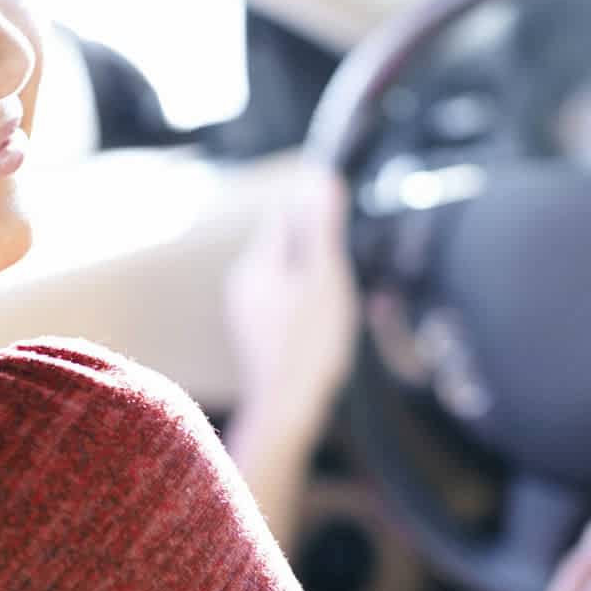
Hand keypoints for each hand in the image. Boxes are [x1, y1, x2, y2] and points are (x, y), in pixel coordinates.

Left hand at [224, 165, 359, 437]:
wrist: (287, 409)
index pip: (286, 215)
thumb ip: (321, 229)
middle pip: (289, 247)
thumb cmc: (309, 346)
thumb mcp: (324, 279)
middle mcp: (244, 282)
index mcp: (257, 263)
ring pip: (291, 278)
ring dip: (319, 285)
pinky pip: (288, 305)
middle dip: (322, 256)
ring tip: (338, 311)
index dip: (319, 218)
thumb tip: (320, 180)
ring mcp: (248, 310)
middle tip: (346, 283)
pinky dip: (310, 310)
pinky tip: (325, 332)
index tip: (343, 237)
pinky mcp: (258, 334)